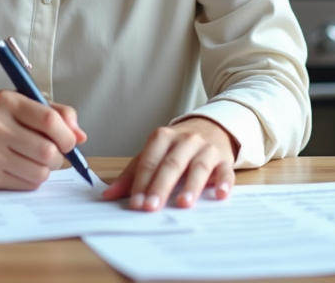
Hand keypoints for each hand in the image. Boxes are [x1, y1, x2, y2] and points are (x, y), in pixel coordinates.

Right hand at [0, 91, 86, 190]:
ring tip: (36, 161)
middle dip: (59, 156)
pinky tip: (21, 169)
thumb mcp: (19, 104)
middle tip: (52, 153)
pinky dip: (32, 179)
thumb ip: (54, 113)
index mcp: (6, 101)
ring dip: (46, 170)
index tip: (70, 140)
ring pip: (40, 172)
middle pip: (48, 151)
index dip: (67, 135)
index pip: (49, 120)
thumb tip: (81, 136)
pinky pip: (26, 185)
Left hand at [102, 117, 235, 210]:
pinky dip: (225, 183)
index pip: (149, 161)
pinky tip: (221, 195)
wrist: (211, 127)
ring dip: (191, 186)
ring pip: (198, 167)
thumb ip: (132, 174)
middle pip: (171, 164)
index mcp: (162, 137)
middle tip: (151, 207)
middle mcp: (185, 140)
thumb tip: (108, 195)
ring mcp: (206, 148)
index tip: (135, 204)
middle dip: (160, 187)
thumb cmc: (177, 146)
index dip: (141, 183)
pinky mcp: (224, 159)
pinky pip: (226, 171)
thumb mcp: (154, 153)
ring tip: (183, 203)